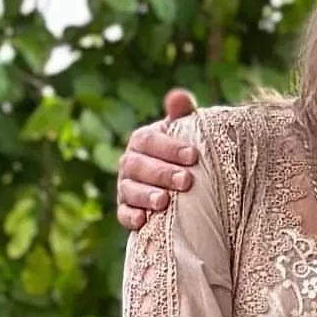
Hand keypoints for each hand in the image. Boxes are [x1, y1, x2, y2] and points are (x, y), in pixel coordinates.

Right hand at [116, 89, 199, 230]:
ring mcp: (126, 187)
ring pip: (129, 190)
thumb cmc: (184, 151)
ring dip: (146, 196)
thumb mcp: (185, 131)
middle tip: (186, 181)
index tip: (193, 155)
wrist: (181, 182)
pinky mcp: (126, 210)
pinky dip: (130, 217)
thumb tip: (177, 96)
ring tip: (165, 201)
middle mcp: (129, 162)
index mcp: (142, 140)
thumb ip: (182, 114)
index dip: (169, 147)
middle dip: (162, 173)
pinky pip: (123, 214)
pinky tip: (143, 220)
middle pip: (138, 166)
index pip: (149, 140)